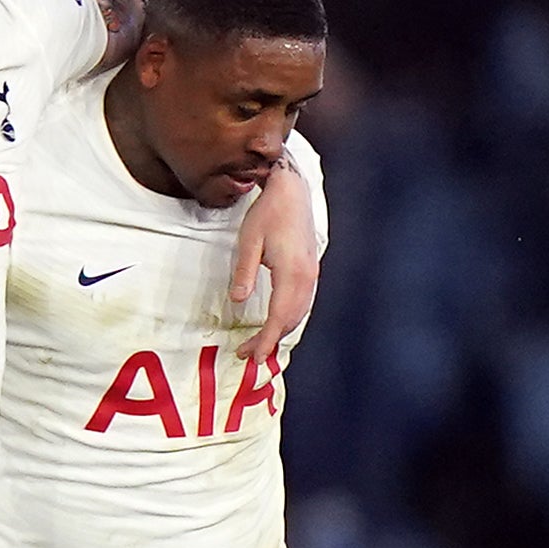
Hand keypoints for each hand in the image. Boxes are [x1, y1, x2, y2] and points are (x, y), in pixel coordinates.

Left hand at [231, 161, 321, 370]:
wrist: (292, 190)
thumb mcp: (249, 241)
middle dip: (270, 340)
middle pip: (290, 320)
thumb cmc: (268, 212)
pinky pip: (303, 302)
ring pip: (299, 313)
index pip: (279, 317)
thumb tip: (237, 300)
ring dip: (281, 331)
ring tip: (260, 344)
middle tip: (248, 355)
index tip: (254, 356)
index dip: (266, 340)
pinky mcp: (310, 268)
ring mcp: (311, 272)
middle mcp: (307, 276)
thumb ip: (244, 272)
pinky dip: (290, 318)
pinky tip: (277, 323)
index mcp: (292, 272)